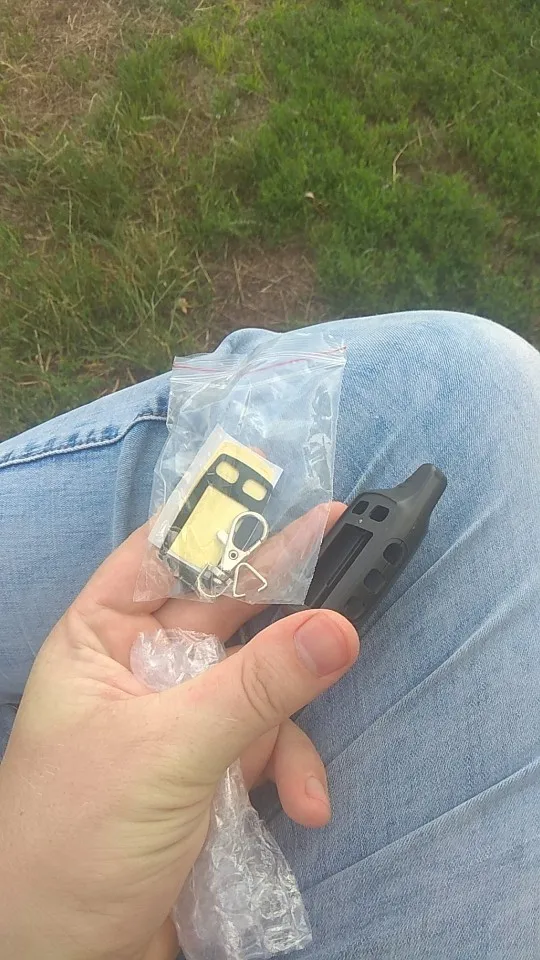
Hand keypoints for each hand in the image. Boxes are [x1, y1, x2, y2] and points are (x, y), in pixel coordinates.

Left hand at [0, 514, 358, 959]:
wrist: (63, 959)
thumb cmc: (76, 840)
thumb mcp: (171, 751)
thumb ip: (259, 687)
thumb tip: (339, 627)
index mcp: (101, 638)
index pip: (165, 555)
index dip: (224, 524)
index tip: (289, 497)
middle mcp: (139, 667)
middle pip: (224, 613)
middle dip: (281, 609)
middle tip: (347, 559)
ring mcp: (177, 718)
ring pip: (256, 683)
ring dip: (286, 727)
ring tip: (297, 784)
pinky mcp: (207, 769)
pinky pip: (264, 743)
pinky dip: (286, 773)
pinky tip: (299, 811)